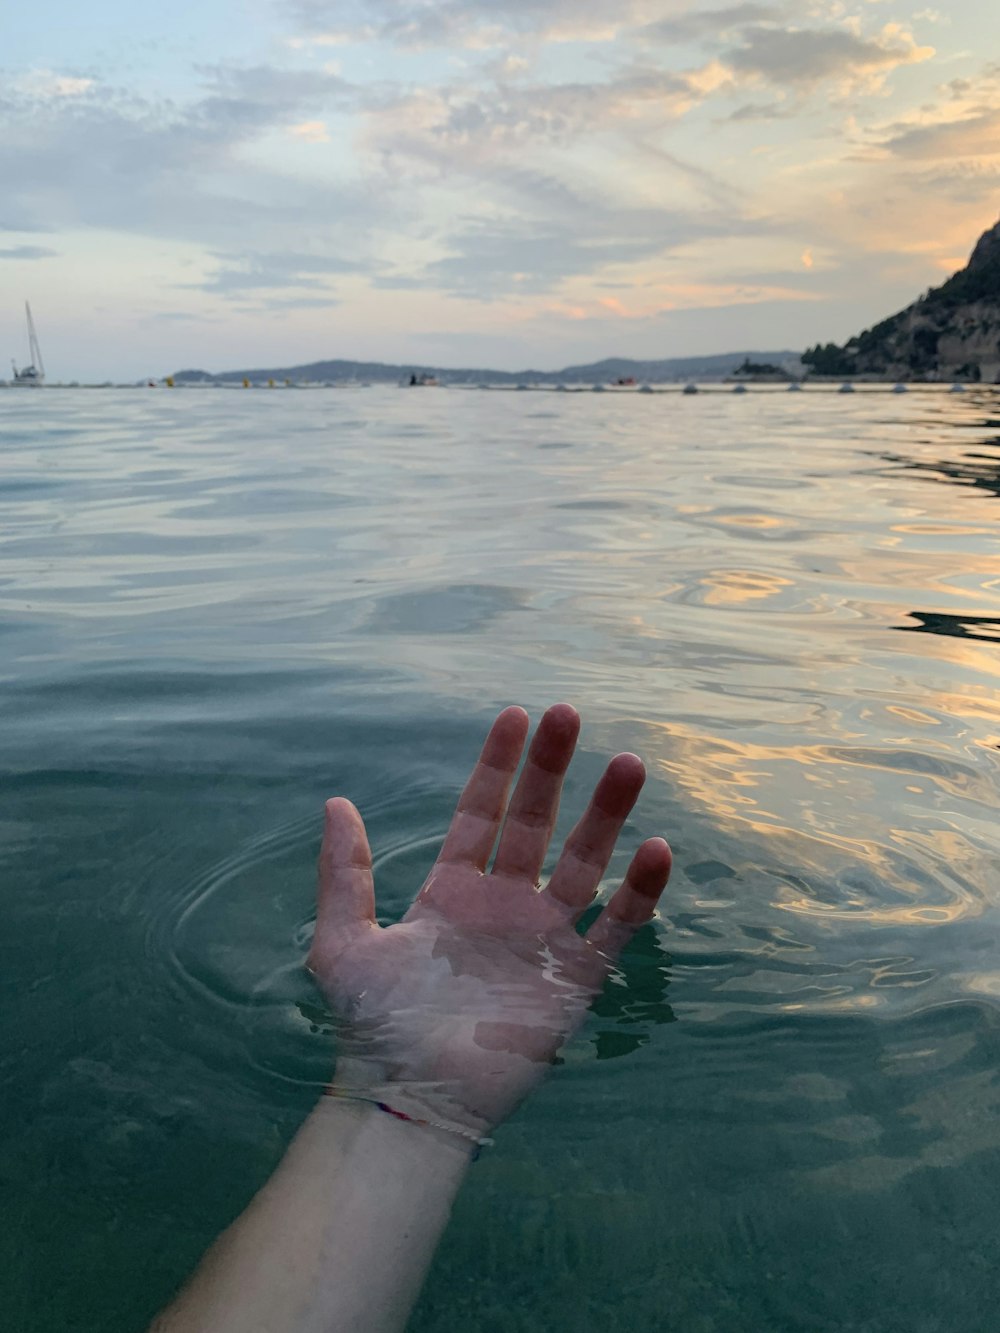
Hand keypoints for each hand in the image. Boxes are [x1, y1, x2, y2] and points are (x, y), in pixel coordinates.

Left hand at [306, 704, 671, 1139]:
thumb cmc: (371, 1028)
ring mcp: (541, 940)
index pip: (482, 811)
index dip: (498, 765)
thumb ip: (343, 874)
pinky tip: (656, 850)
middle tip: (569, 715)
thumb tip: (336, 801)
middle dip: (552, 770)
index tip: (516, 717)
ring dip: (607, 816)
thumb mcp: (341, 944)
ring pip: (585, 864)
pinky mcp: (573, 981)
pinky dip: (638, 892)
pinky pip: (615, 928)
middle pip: (537, 823)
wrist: (409, 1100)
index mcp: (452, 890)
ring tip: (628, 764)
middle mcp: (502, 905)